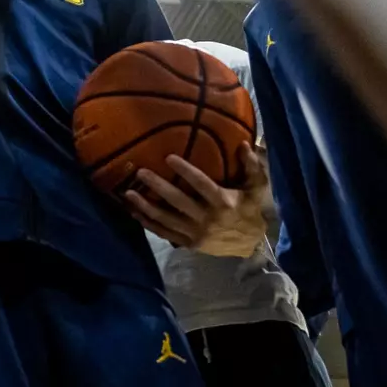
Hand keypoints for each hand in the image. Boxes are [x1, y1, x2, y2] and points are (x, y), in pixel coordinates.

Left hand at [124, 145, 275, 256]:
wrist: (250, 243)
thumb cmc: (251, 208)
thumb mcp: (257, 187)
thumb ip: (252, 166)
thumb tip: (245, 143)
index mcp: (223, 202)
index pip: (201, 184)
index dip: (185, 170)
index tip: (168, 157)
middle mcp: (207, 218)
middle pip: (178, 201)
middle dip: (158, 186)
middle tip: (141, 172)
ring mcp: (196, 233)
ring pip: (167, 219)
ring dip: (146, 207)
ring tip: (129, 193)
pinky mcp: (189, 243)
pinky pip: (165, 233)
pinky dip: (149, 224)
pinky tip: (135, 213)